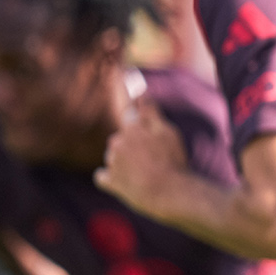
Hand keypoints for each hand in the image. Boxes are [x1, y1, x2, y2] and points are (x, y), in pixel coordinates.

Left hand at [95, 97, 191, 221]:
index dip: (128, 98)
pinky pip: (103, 176)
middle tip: (154, 156)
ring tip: (145, 172)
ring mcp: (112, 162)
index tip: (126, 81)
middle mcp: (117, 142)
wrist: (168, 193)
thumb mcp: (167, 133)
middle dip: (133, 144)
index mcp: (131, 128)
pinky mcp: (110, 181)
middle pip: (122, 138)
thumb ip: (151, 113)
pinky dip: (111, 177)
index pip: (128, 111)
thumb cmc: (172, 161)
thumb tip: (141, 93)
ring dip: (125, 161)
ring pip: (114, 156)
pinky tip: (125, 182)